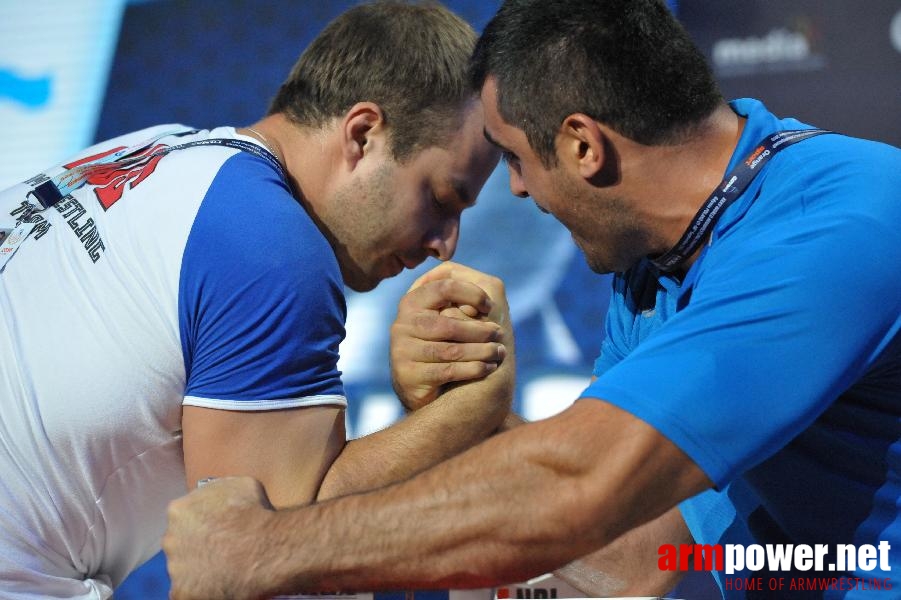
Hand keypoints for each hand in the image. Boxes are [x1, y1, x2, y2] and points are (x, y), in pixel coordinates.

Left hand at [165, 477, 276, 599]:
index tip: (216, 528)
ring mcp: (174, 569)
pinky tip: (220, 583)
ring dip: (198, 568)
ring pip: (183, 569)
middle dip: (195, 546)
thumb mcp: (239, 484)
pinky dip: (201, 590)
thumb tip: (217, 496)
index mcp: (179, 511)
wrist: (266, 548)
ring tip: (223, 567)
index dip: (201, 523)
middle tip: (219, 549)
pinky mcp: (182, 593)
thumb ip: (218, 490)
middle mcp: (170, 539)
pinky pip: (188, 592)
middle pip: (179, 544)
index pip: (183, 517)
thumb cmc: (256, 514)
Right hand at [390, 262, 509, 410]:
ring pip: (451, 349)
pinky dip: (474, 369)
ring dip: (481, 351)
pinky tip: (488, 367)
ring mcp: (402, 350)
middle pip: (449, 323)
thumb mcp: (450, 317)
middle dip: (480, 330)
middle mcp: (402, 324)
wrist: (430, 391)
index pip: (444, 287)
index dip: (472, 293)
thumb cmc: (447, 344)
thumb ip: (461, 302)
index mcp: (413, 301)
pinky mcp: (408, 375)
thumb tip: (483, 304)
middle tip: (499, 333)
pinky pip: (448, 370)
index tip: (490, 306)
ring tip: (499, 352)